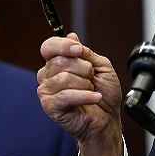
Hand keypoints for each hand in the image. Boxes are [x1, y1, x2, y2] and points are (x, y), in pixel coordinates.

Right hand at [37, 32, 123, 155]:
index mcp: (57, 62)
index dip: (63, 45)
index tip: (79, 50)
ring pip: (64, 78)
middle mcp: (48, 75)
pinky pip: (66, 95)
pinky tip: (94, 98)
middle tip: (91, 79)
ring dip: (85, 85)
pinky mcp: (50, 106)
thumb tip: (71, 36)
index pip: (49, 46)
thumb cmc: (104, 93)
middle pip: (61, 61)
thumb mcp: (100, 66)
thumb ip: (85, 52)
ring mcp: (46, 91)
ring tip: (90, 91)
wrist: (107, 119)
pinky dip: (85, 96)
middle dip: (84, 69)